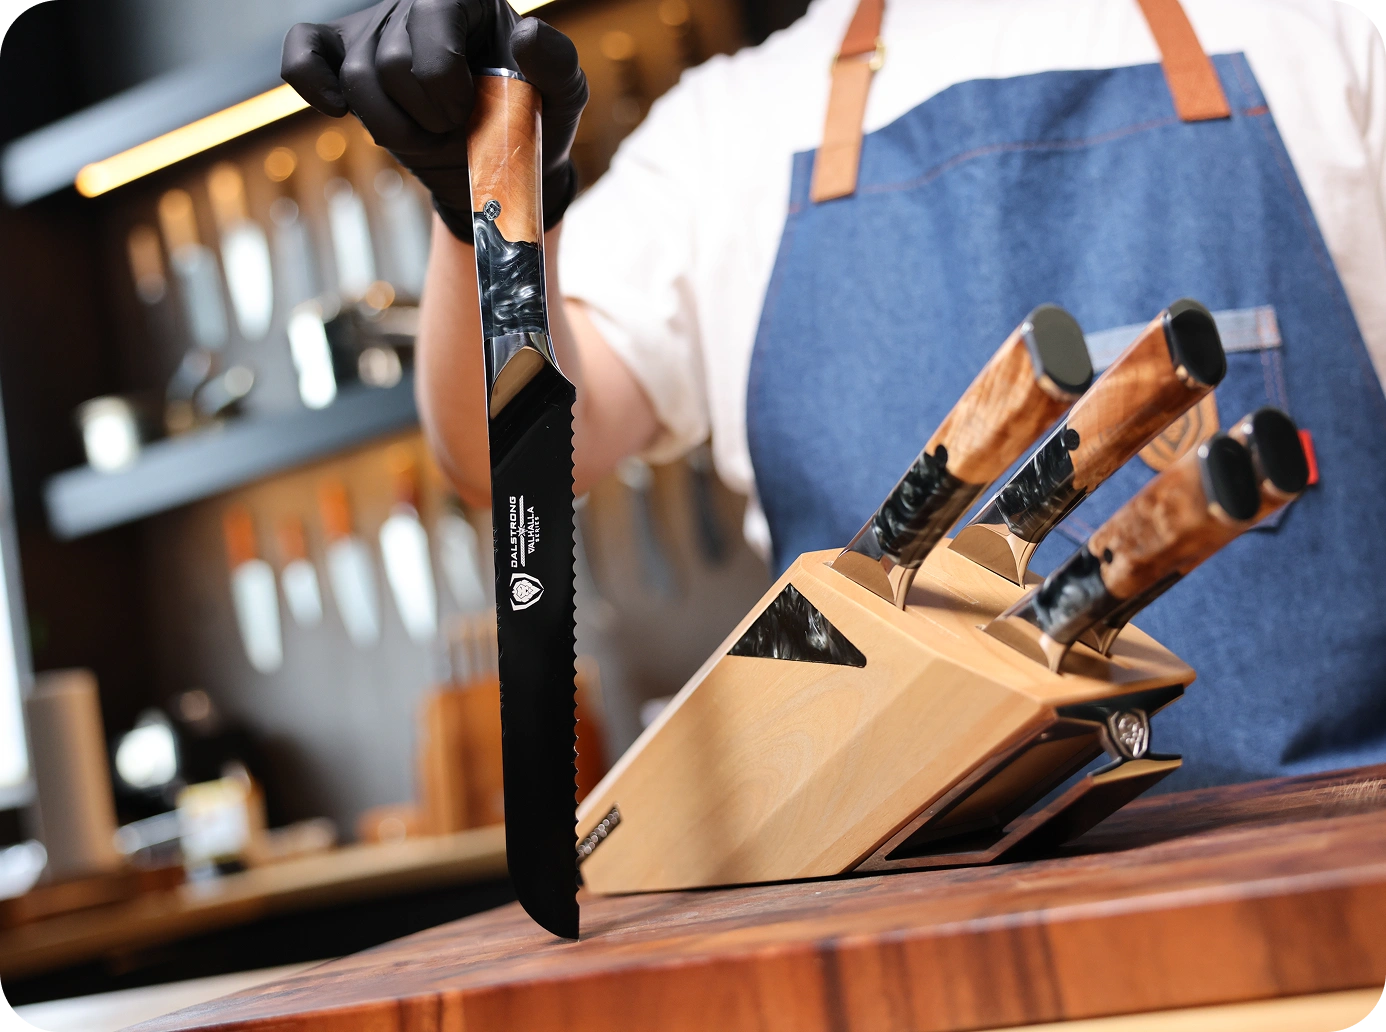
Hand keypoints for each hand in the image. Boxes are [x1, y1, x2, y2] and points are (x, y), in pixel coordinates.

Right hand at [282, 0, 587, 242]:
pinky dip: (311, 83)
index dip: (445, 81)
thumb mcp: (563, 95)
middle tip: (454, 127)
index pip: (431, 17)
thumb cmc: (531, 116)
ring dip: (393, 127)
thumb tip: (525, 35)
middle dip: (425, 113)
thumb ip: (556, 64)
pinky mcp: (343, 61)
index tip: (470, 108)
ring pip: (356, 79)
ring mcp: (373, 30)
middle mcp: (412, 4)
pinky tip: (337, 110)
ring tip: (427, 135)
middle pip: (390, 61)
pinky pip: (303, 55)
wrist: (499, 158)